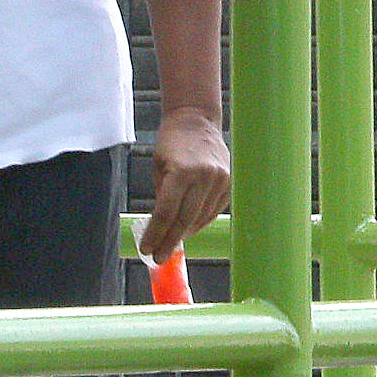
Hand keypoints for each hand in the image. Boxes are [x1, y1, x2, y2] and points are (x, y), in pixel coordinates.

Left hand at [140, 107, 231, 261]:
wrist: (196, 120)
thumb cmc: (171, 142)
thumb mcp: (158, 168)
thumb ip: (161, 197)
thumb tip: (161, 228)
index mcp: (182, 171)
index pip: (166, 212)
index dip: (156, 234)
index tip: (147, 249)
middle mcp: (205, 176)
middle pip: (185, 220)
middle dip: (169, 241)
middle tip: (158, 256)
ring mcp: (220, 180)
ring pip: (200, 218)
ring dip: (184, 234)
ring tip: (170, 244)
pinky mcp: (229, 183)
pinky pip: (213, 211)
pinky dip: (199, 222)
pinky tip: (187, 230)